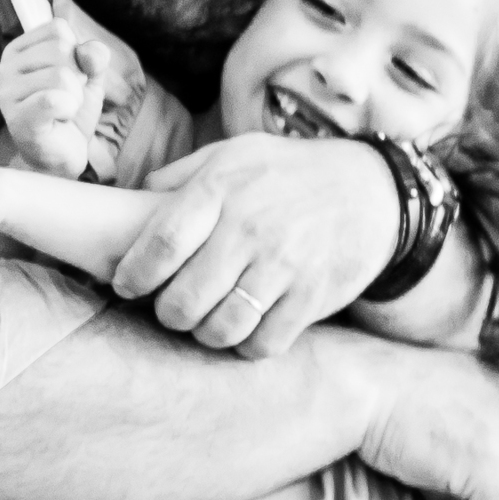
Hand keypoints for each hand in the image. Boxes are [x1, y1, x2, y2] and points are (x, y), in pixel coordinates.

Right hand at [0, 10, 108, 178]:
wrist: (61, 157)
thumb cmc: (69, 114)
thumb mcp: (88, 77)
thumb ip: (94, 57)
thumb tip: (88, 52)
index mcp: (18, 50)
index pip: (57, 28)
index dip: (76, 53)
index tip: (69, 78)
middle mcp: (6, 68)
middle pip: (61, 49)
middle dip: (78, 77)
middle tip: (66, 100)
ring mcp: (7, 94)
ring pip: (62, 75)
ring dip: (75, 98)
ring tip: (62, 112)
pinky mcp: (18, 118)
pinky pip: (55, 99)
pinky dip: (69, 110)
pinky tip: (59, 121)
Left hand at [111, 134, 399, 355]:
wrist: (371, 192)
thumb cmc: (287, 174)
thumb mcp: (234, 155)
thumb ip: (181, 177)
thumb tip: (129, 201)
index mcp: (221, 190)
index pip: (161, 244)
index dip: (134, 275)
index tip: (127, 286)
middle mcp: (250, 228)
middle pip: (184, 299)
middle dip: (167, 313)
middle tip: (170, 308)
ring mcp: (284, 266)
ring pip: (221, 328)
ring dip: (204, 333)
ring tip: (205, 321)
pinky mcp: (312, 297)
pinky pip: (263, 343)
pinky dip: (246, 345)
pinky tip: (245, 328)